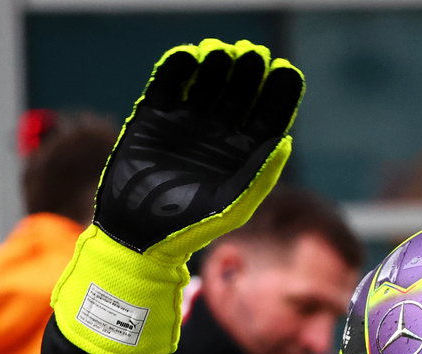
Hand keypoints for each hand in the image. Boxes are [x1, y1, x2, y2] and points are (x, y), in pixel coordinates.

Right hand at [95, 38, 303, 257]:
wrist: (136, 231)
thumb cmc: (189, 226)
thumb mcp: (231, 205)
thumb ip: (260, 175)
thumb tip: (285, 141)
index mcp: (244, 151)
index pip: (270, 112)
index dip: (280, 90)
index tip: (285, 72)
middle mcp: (219, 132)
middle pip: (242, 88)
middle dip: (249, 69)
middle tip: (250, 56)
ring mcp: (187, 120)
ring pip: (208, 78)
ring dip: (217, 61)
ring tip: (219, 54)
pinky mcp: (155, 115)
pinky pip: (169, 81)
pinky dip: (178, 65)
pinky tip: (188, 58)